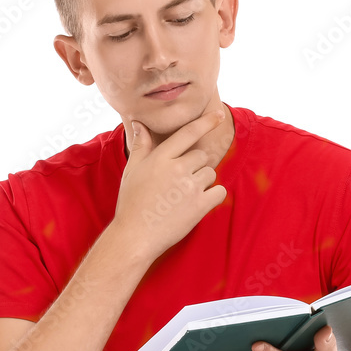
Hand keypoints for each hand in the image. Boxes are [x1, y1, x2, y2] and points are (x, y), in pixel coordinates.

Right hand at [112, 108, 227, 260]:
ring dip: (202, 183)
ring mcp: (190, 187)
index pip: (188, 133)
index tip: (218, 115)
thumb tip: (138, 124)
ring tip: (183, 198)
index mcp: (160, 157)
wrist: (135, 235)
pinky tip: (198, 204)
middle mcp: (177, 168)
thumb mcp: (132, 171)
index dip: (206, 122)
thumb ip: (141, 146)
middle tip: (179, 185)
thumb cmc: (131, 203)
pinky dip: (213, 197)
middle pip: (201, 156)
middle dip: (195, 167)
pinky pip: (219, 192)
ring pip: (210, 174)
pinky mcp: (200, 205)